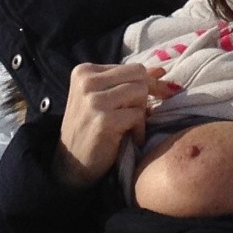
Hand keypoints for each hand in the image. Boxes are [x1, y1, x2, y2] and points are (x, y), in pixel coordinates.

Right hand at [55, 62, 175, 186]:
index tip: (158, 96)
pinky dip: (139, 130)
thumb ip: (127, 83)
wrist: (71, 164)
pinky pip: (138, 115)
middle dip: (146, 96)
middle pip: (139, 75)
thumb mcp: (104, 99)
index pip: (132, 67)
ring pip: (140, 91)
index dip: (148, 83)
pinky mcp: (103, 120)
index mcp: (84, 71)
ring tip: (131, 127)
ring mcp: (93, 100)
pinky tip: (130, 139)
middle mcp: (87, 81)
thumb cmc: (90, 130)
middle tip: (139, 115)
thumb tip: (161, 70)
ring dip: (141, 112)